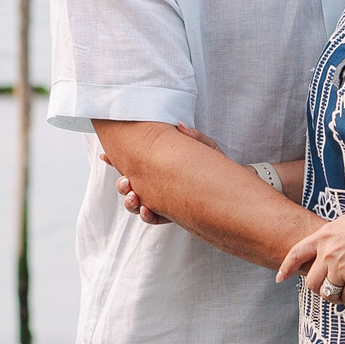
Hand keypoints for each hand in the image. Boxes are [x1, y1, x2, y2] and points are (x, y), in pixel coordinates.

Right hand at [103, 123, 225, 226]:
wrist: (240, 192)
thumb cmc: (220, 168)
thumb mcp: (208, 149)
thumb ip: (195, 139)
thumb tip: (179, 126)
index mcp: (161, 168)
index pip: (136, 163)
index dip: (117, 161)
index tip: (104, 156)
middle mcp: (160, 185)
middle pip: (131, 186)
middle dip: (122, 186)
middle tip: (125, 182)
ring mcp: (165, 201)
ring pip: (138, 204)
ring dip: (131, 202)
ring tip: (134, 196)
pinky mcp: (175, 214)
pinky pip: (155, 218)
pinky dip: (148, 215)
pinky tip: (148, 209)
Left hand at [278, 201, 344, 304]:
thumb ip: (339, 230)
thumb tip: (339, 234)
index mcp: (324, 235)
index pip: (296, 253)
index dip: (286, 267)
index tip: (280, 277)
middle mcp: (328, 252)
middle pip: (311, 281)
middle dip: (318, 289)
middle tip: (329, 291)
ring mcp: (341, 267)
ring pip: (327, 293)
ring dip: (335, 298)